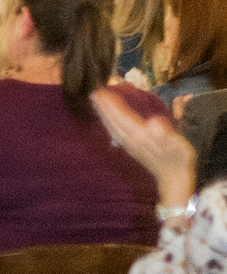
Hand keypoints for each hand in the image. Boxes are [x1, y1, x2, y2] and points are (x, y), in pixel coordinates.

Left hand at [92, 89, 195, 207]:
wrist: (174, 182)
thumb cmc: (179, 160)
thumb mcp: (179, 146)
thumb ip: (166, 134)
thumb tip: (156, 123)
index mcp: (141, 136)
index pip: (123, 117)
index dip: (113, 105)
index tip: (103, 91)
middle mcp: (132, 140)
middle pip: (113, 121)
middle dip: (104, 107)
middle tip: (94, 92)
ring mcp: (130, 146)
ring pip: (112, 127)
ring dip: (103, 114)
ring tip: (96, 102)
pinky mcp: (131, 150)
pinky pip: (115, 133)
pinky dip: (109, 124)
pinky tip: (106, 120)